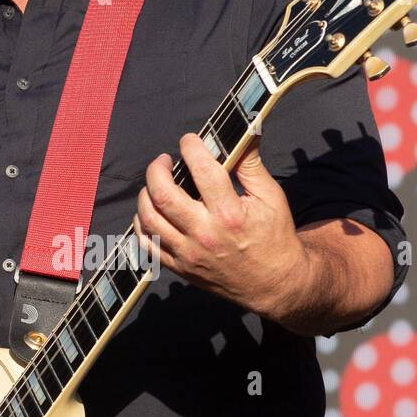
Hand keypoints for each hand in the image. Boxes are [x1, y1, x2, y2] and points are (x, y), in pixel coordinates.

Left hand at [133, 132, 307, 315]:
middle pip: (163, 194)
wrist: (274, 284)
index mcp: (230, 214)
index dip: (191, 147)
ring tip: (156, 183)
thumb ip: (251, 164)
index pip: (202, 170)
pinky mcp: (181, 268)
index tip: (189, 140)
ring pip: (149, 218)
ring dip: (146, 193)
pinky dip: (142, 223)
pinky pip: (148, 244)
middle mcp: (205, 234)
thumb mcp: (271, 197)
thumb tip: (244, 132)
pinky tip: (151, 210)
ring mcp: (189, 254)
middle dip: (157, 169)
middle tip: (164, 161)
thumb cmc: (274, 237)